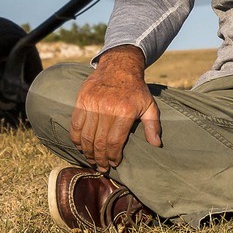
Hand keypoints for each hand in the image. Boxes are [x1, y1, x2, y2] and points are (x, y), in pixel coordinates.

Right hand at [69, 46, 161, 169]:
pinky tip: (80, 146)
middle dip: (99, 159)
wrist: (119, 66)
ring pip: (85, 136)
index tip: (114, 163)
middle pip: (99, 142)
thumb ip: (153, 125)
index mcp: (125, 111)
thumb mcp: (149, 105)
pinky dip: (75, 138)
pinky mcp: (82, 99)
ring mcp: (92, 103)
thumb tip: (156, 144)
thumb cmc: (136, 89)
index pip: (114, 142)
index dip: (112, 156)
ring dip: (87, 152)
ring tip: (91, 159)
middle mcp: (107, 108)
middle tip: (101, 167)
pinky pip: (75, 124)